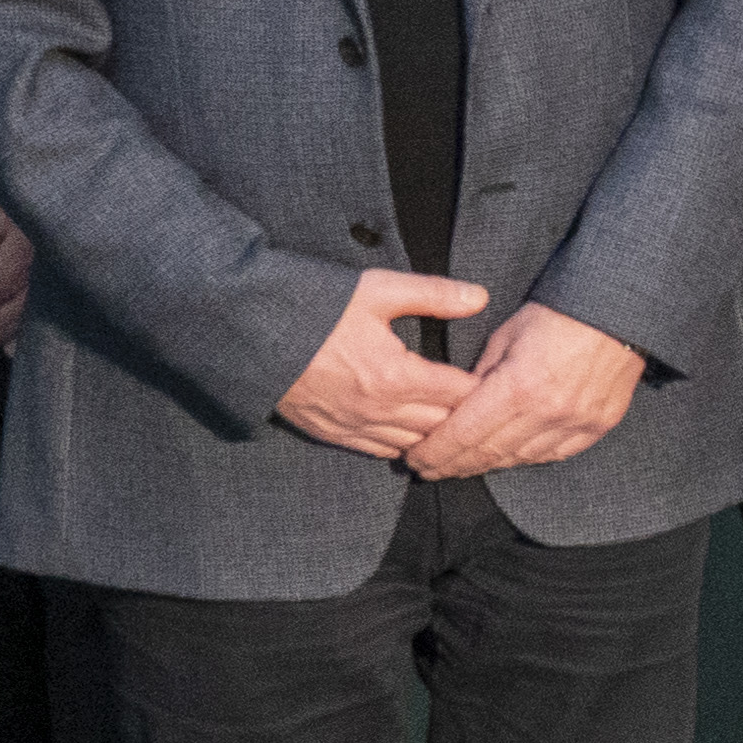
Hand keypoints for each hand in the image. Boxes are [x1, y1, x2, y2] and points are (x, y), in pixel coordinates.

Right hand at [274, 270, 485, 458]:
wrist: (251, 331)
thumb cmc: (315, 307)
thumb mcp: (377, 290)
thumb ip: (434, 295)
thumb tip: (481, 297)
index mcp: (397, 376)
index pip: (461, 394)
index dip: (481, 387)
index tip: (492, 378)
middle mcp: (379, 410)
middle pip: (443, 425)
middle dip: (463, 413)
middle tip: (477, 399)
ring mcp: (354, 426)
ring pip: (414, 444)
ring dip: (433, 432)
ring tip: (448, 417)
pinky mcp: (331, 434)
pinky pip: (380, 451)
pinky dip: (401, 443)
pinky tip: (409, 430)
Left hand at [403, 303, 652, 480]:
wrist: (617, 311)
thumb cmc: (557, 314)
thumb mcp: (506, 335)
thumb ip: (481, 375)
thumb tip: (461, 403)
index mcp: (518, 385)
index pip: (465, 433)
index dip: (436, 452)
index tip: (416, 460)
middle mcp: (547, 411)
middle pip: (489, 453)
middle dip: (454, 465)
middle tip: (430, 470)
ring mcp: (576, 422)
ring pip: (521, 458)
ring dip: (488, 465)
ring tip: (465, 466)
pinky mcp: (597, 425)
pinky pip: (555, 454)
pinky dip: (528, 458)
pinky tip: (510, 458)